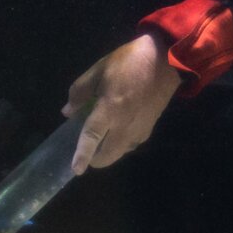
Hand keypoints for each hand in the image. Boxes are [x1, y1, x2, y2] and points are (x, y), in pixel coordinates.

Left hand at [63, 32, 180, 173]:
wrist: (165, 61)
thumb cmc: (128, 62)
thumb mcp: (99, 69)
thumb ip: (80, 91)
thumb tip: (68, 112)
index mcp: (109, 109)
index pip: (92, 137)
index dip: (83, 154)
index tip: (76, 170)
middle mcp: (124, 125)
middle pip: (108, 155)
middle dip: (96, 159)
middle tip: (87, 151)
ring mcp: (139, 129)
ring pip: (120, 152)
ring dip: (109, 152)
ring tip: (102, 139)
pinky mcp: (149, 128)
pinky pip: (131, 144)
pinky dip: (121, 144)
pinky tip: (118, 131)